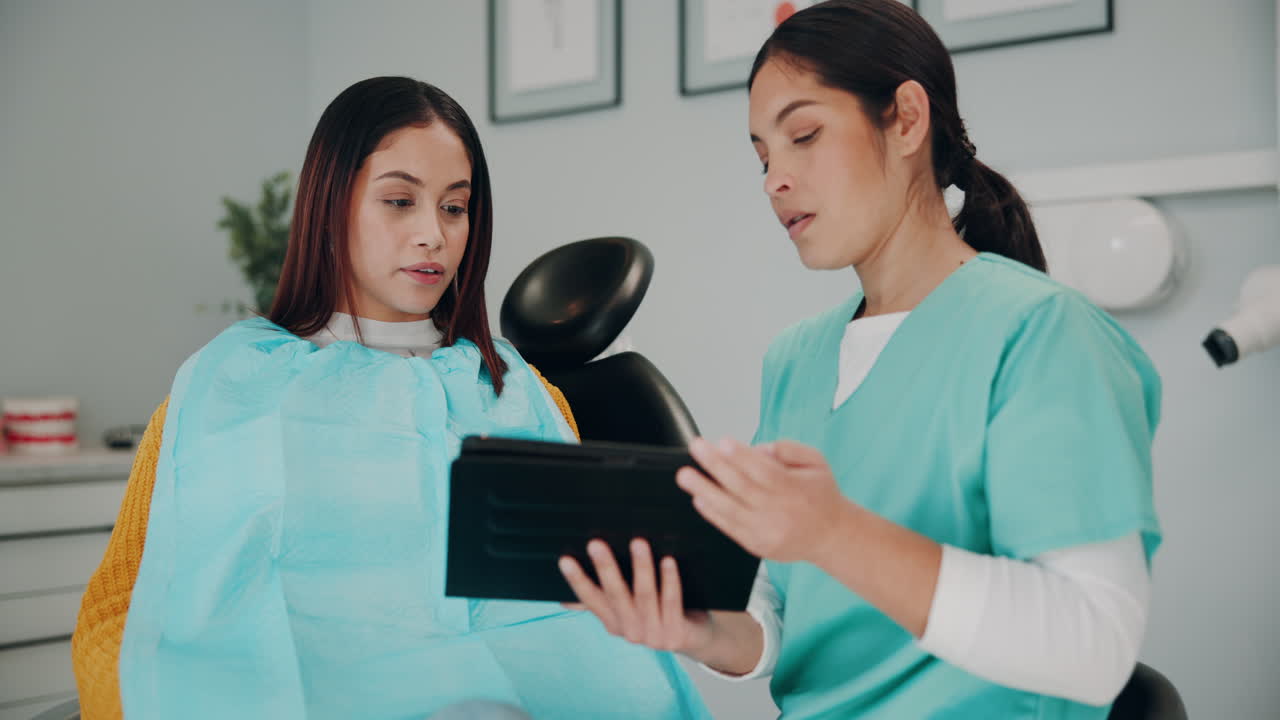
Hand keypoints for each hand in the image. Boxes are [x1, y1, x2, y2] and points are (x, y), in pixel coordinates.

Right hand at [558, 538, 714, 654]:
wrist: (697, 639)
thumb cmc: (659, 613)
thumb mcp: (629, 610)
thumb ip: (601, 603)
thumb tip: (563, 600)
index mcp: (613, 623)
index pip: (590, 599)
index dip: (577, 580)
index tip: (564, 560)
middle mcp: (629, 631)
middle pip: (615, 595)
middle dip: (605, 568)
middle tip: (596, 543)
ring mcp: (653, 635)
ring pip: (644, 595)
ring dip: (641, 567)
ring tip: (638, 542)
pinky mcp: (676, 635)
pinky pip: (671, 602)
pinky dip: (669, 580)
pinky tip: (668, 560)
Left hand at [678, 437, 851, 563]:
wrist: (831, 536)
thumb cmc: (820, 494)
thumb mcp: (817, 462)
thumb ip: (789, 450)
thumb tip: (757, 450)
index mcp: (795, 489)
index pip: (764, 471)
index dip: (741, 457)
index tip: (721, 442)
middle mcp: (780, 512)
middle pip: (742, 487)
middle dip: (715, 466)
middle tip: (696, 448)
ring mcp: (767, 531)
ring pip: (731, 509)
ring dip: (705, 490)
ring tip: (685, 476)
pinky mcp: (757, 545)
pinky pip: (730, 528)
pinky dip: (712, 513)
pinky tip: (698, 498)